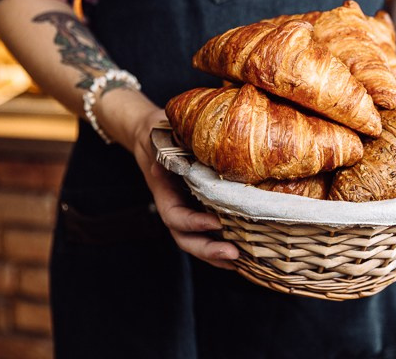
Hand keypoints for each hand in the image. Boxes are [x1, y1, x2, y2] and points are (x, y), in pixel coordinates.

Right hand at [131, 107, 239, 268]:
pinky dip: (223, 244)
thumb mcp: (159, 136)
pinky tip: (244, 253)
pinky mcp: (200, 208)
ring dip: (217, 255)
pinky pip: (209, 233)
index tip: (215, 222)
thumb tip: (167, 161)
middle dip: (208, 249)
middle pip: (186, 238)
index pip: (175, 215)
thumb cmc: (158, 133)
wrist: (151, 133)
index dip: (192, 222)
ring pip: (197, 241)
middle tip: (233, 253)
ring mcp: (187, 210)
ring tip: (242, 261)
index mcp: (164, 192)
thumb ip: (163, 149)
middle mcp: (175, 206)